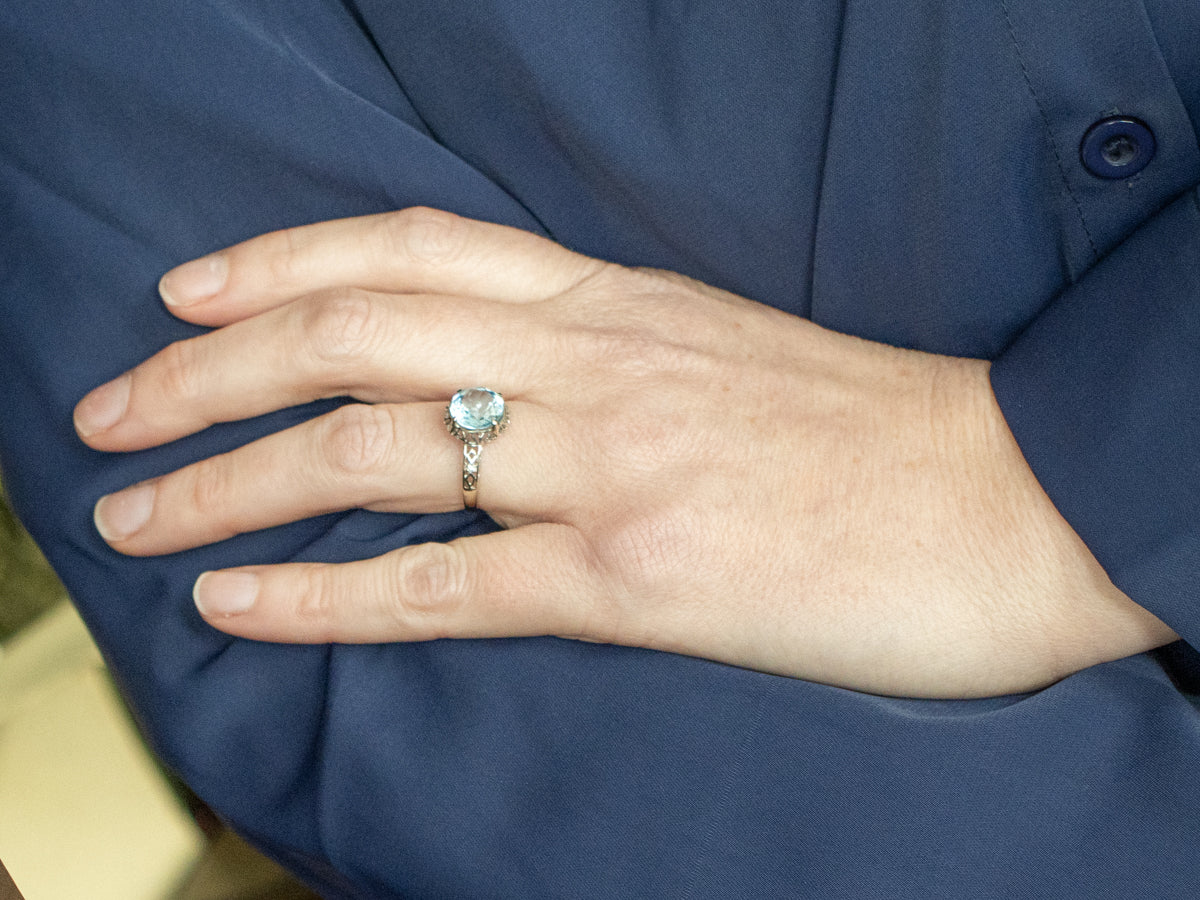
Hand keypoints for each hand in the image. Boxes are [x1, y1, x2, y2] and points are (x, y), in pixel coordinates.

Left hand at [74, 209, 1174, 697]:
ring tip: (133, 514)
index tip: (192, 290)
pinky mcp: (638, 579)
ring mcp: (609, 468)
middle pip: (355, 337)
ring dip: (228, 480)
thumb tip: (504, 375)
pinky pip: (445, 585)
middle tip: (111, 408)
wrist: (1011, 497)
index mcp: (619, 304)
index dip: (282, 261)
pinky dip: (326, 595)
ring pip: (372, 455)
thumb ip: (608, 350)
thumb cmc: (876, 429)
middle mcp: (595, 366)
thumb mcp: (723, 349)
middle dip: (209, 369)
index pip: (413, 248)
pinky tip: (240, 600)